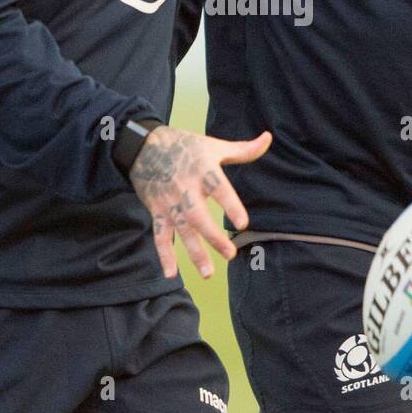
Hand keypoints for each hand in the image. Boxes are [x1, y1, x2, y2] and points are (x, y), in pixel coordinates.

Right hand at [129, 126, 272, 279]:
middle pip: (197, 215)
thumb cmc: (185, 146)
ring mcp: (169, 201)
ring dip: (193, 252)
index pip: (218, 187)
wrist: (143, 146)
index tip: (243, 224)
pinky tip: (171, 273)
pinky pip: (159, 234)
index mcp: (202, 169)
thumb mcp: (213, 145)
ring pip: (181, 229)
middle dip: (212, 237)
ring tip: (208, 273)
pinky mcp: (157, 210)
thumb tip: (268, 138)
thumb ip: (242, 149)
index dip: (230, 204)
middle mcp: (184, 187)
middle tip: (231, 255)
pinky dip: (164, 254)